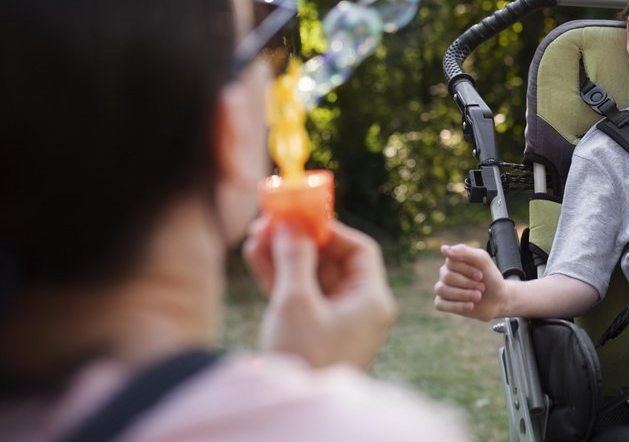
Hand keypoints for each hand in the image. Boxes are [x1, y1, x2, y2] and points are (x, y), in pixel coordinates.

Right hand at [243, 217, 396, 368]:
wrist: (291, 415)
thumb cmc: (304, 358)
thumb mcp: (296, 303)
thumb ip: (294, 258)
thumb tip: (291, 224)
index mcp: (371, 301)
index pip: (359, 251)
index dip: (330, 230)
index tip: (302, 217)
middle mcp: (358, 310)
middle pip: (331, 262)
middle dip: (299, 240)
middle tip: (271, 220)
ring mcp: (334, 322)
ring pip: (310, 276)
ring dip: (283, 255)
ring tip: (254, 234)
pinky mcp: (311, 332)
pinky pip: (298, 295)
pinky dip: (279, 277)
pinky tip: (255, 255)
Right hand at [433, 243, 508, 321]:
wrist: (498, 299)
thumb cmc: (490, 277)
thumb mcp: (483, 260)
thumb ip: (464, 252)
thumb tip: (443, 249)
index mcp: (453, 261)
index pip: (451, 262)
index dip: (467, 270)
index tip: (481, 276)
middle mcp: (445, 273)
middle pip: (447, 276)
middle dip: (468, 283)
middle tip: (481, 287)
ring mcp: (443, 288)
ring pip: (441, 290)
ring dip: (464, 294)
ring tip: (478, 297)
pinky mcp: (443, 303)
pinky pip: (439, 304)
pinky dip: (456, 306)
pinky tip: (470, 306)